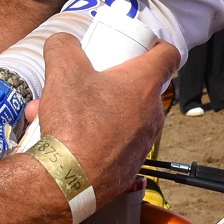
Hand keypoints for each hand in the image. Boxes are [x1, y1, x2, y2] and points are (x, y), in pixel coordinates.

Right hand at [34, 32, 176, 205]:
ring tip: (54, 111)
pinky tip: (61, 137)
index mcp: (145, 84)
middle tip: (80, 81)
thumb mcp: (62, 70)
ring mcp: (144, 141)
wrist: (69, 180)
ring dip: (90, 108)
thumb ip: (62, 46)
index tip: (139, 45)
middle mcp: (152, 112)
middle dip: (104, 80)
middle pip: (136, 86)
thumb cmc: (75, 124)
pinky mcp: (130, 164)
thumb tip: (62, 43)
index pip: (169, 54)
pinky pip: (113, 140)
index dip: (156, 45)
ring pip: (118, 114)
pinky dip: (91, 135)